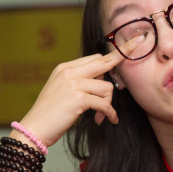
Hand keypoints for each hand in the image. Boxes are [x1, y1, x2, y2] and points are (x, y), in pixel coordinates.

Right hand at [17, 36, 143, 147]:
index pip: (95, 57)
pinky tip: (107, 120)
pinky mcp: (78, 98)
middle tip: (138, 47)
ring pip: (106, 87)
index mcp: (65, 68)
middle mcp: (69, 72)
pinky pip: (104, 103)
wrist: (34, 129)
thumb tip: (103, 82)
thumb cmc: (50, 115)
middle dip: (122, 58)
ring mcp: (73, 83)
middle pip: (103, 62)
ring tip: (102, 115)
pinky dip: (109, 113)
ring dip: (108, 103)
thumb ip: (79, 82)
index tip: (133, 42)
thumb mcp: (61, 91)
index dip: (113, 56)